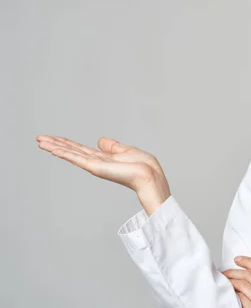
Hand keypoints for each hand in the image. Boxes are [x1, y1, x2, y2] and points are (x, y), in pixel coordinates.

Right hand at [36, 135, 170, 211]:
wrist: (148, 174)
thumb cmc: (142, 165)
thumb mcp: (125, 150)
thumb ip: (111, 147)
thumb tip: (100, 140)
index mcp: (103, 158)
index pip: (80, 149)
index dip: (67, 143)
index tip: (53, 138)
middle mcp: (96, 162)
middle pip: (71, 151)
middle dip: (56, 144)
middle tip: (39, 138)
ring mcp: (94, 165)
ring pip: (70, 154)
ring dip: (55, 147)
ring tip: (40, 141)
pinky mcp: (95, 167)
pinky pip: (76, 158)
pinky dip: (64, 153)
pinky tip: (52, 148)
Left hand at [223, 256, 250, 307]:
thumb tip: (246, 278)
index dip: (249, 262)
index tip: (238, 259)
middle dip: (234, 271)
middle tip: (225, 273)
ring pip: (244, 284)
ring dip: (230, 281)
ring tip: (224, 282)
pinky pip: (241, 298)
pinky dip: (233, 293)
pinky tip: (229, 293)